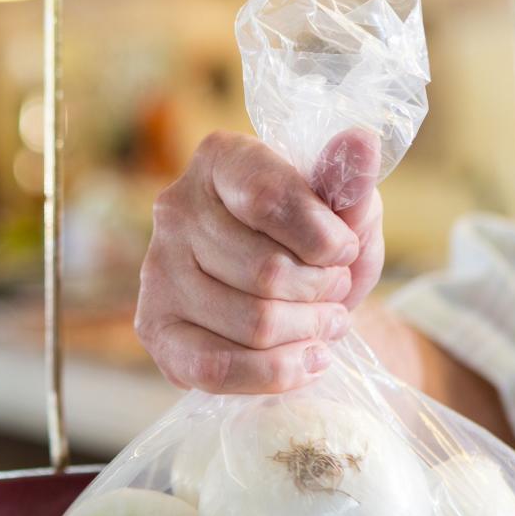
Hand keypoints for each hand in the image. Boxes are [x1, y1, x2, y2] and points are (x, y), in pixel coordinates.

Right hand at [135, 129, 382, 393]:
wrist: (287, 296)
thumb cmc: (314, 244)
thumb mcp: (345, 212)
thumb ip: (350, 184)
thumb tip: (360, 142)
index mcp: (220, 159)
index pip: (268, 199)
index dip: (322, 238)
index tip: (344, 251)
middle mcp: (175, 208)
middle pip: (265, 271)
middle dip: (320, 291)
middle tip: (335, 293)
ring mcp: (157, 270)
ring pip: (252, 322)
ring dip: (308, 331)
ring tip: (324, 323)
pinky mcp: (154, 328)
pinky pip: (216, 368)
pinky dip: (275, 373)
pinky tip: (306, 361)